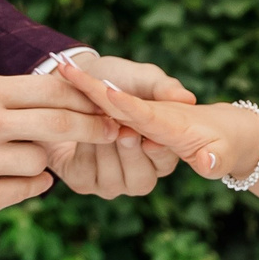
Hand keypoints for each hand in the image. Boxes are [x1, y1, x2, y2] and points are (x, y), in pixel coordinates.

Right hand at [0, 73, 123, 228]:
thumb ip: (18, 98)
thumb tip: (80, 98)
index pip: (51, 90)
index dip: (86, 98)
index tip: (109, 105)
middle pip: (59, 124)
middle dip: (94, 128)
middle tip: (113, 130)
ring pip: (42, 160)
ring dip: (38, 161)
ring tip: (6, 159)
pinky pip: (28, 189)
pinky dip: (27, 185)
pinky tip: (3, 180)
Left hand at [48, 53, 196, 198]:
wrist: (70, 81)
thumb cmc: (112, 79)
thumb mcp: (139, 77)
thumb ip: (163, 87)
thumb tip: (188, 98)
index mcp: (158, 152)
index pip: (165, 163)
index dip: (158, 153)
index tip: (150, 139)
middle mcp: (137, 172)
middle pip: (141, 181)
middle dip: (131, 155)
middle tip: (124, 132)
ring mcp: (110, 181)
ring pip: (113, 181)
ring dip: (105, 149)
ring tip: (99, 122)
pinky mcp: (83, 181)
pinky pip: (86, 175)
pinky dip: (84, 151)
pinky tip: (81, 130)